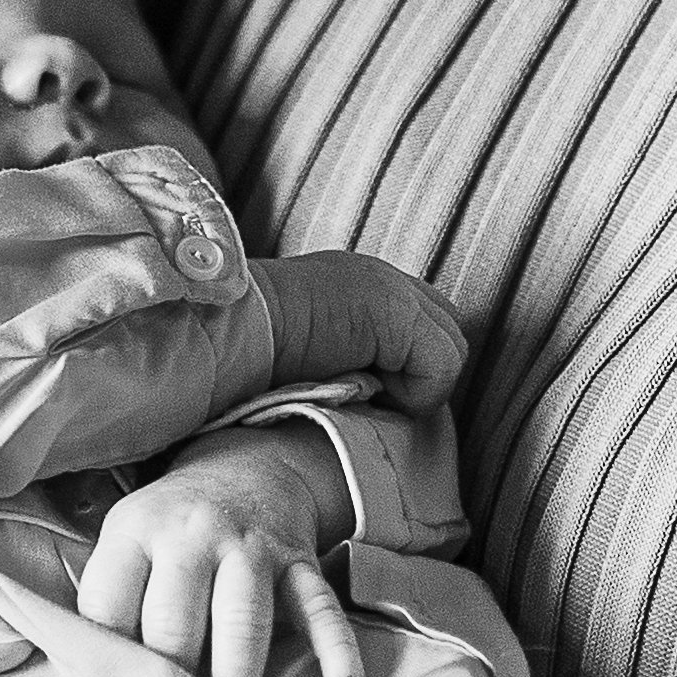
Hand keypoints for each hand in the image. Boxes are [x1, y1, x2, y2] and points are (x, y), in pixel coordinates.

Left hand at [76, 423, 361, 676]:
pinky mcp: (299, 561)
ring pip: (243, 622)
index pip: (108, 608)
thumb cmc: (169, 530)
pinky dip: (337, 650)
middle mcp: (192, 535)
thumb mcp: (124, 542)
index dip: (106, 662)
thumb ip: (105, 602)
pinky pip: (321, 609)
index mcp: (136, 532)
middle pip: (174, 622)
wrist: (244, 469)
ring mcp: (251, 547)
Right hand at [256, 249, 463, 412]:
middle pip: (449, 330)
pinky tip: (365, 393)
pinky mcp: (395, 311)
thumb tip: (383, 393)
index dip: (413, 362)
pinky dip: (415, 393)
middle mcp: (380, 277)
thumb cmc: (252, 361)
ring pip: (452, 350)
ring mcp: (391, 288)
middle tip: (373, 399)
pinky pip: (442, 364)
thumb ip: (353, 355)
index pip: (425, 319)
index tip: (371, 392)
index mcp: (358, 284)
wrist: (225, 337)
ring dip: (415, 386)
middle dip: (424, 372)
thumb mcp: (312, 353)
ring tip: (363, 396)